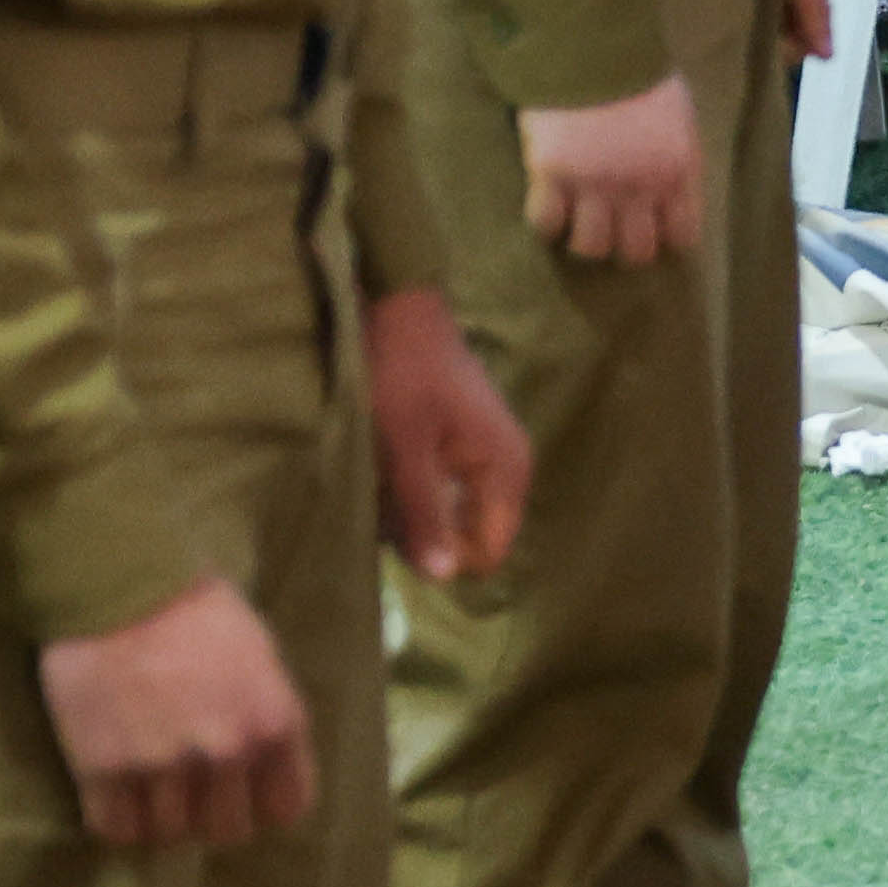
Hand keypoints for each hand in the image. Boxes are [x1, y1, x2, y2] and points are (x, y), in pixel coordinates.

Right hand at [37, 568, 316, 850]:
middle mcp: (227, 751)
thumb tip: (264, 772)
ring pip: (169, 834)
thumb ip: (267, 719)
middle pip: (226, 829)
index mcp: (276, 723)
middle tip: (186, 783)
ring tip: (145, 778)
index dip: (260, 802)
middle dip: (208, 810)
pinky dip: (115, 817)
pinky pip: (115, 828)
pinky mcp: (104, 768)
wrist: (116, 582)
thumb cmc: (194, 609)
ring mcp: (165, 764)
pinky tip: (114, 789)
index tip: (241, 790)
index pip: (286, 808)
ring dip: (159, 813)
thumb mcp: (260, 658)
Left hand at [369, 284, 530, 581]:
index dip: (443, 553)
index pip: (488, 550)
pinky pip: (444, 487)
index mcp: (506, 471)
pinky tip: (386, 467)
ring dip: (413, 509)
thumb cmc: (401, 373)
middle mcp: (508, 467)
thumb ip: (424, 513)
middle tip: (381, 500)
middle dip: (424, 531)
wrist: (397, 308)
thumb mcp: (404, 448)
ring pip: (452, 512)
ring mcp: (488, 454)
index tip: (401, 529)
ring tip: (379, 479)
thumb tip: (444, 578)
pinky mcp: (465, 442)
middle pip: (469, 534)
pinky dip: (414, 487)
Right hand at [517, 68, 704, 270]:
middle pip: (636, 251)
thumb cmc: (637, 71)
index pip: (682, 234)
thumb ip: (676, 154)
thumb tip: (671, 185)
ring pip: (591, 247)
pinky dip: (545, 222)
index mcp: (677, 170)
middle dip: (623, 244)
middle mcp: (640, 186)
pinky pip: (546, 223)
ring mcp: (594, 183)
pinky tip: (546, 205)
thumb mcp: (678, 114)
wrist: (589, 42)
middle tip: (609, 227)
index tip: (650, 227)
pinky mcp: (551, 173)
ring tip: (575, 219)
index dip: (664, 236)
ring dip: (583, 238)